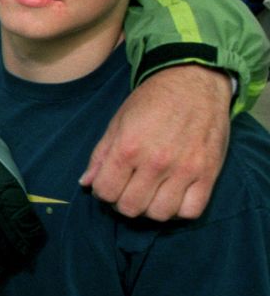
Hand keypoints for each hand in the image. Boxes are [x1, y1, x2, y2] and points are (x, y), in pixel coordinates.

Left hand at [81, 66, 229, 219]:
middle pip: (130, 208)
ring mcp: (185, 169)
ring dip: (150, 208)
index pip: (106, 192)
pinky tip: (172, 196)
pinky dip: (178, 210)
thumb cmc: (151, 100)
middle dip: (123, 202)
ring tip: (150, 193)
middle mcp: (156, 162)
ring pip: (159, 214)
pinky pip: (191, 211)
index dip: (103, 192)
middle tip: (128, 189)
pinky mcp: (209, 173)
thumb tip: (86, 183)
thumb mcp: (117, 122)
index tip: (109, 183)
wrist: (194, 82)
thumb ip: (100, 155)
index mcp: (128, 148)